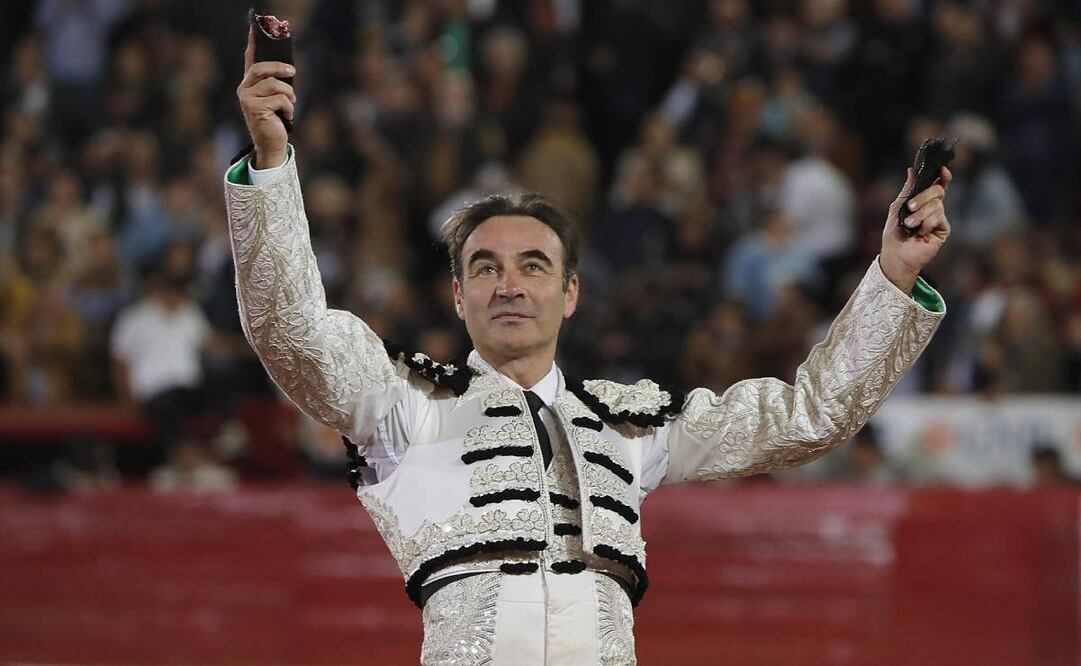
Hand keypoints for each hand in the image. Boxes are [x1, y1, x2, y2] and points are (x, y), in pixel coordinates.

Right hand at [236, 27, 294, 168]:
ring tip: (291, 105)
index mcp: (249, 84)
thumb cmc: (276, 120)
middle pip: (261, 68)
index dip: (253, 43)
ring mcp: (247, 98)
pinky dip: (289, 108)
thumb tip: (289, 68)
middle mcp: (244, 89)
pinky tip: (287, 117)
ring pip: (275, 85)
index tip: (255, 27)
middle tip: (293, 72)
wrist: (271, 144)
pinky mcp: (254, 108)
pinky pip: (280, 100)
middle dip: (280, 68)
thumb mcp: (276, 99)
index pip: (249, 59)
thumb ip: (277, 84)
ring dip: (289, 95)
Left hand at [879, 166, 951, 292]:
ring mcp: (939, 218)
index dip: (942, 176)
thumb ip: (907, 190)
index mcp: (923, 200)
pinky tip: (920, 232)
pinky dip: (926, 223)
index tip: (941, 170)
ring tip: (910, 225)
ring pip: (937, 205)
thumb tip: (911, 171)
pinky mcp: (943, 229)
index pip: (938, 184)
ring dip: (920, 214)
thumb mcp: (897, 208)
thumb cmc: (895, 233)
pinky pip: (938, 218)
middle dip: (922, 197)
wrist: (895, 254)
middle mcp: (934, 207)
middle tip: (910, 207)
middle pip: (937, 191)